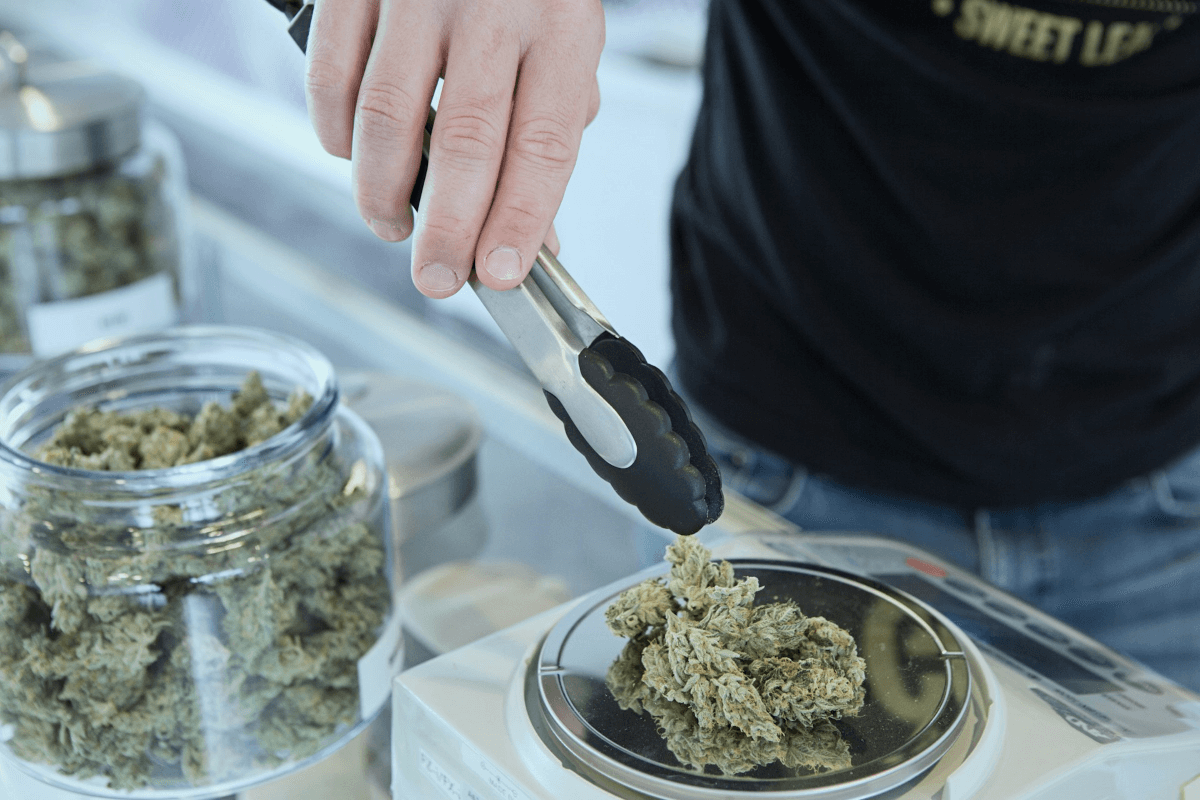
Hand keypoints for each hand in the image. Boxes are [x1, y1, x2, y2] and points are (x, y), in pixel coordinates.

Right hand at [304, 0, 602, 296]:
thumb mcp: (563, 43)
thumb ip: (548, 134)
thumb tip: (535, 238)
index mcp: (564, 26)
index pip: (544, 145)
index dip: (520, 219)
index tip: (500, 273)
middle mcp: (495, 6)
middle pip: (467, 143)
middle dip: (448, 230)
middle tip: (436, 279)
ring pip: (389, 117)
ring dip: (383, 192)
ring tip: (391, 227)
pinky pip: (332, 73)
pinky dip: (333, 132)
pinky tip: (349, 159)